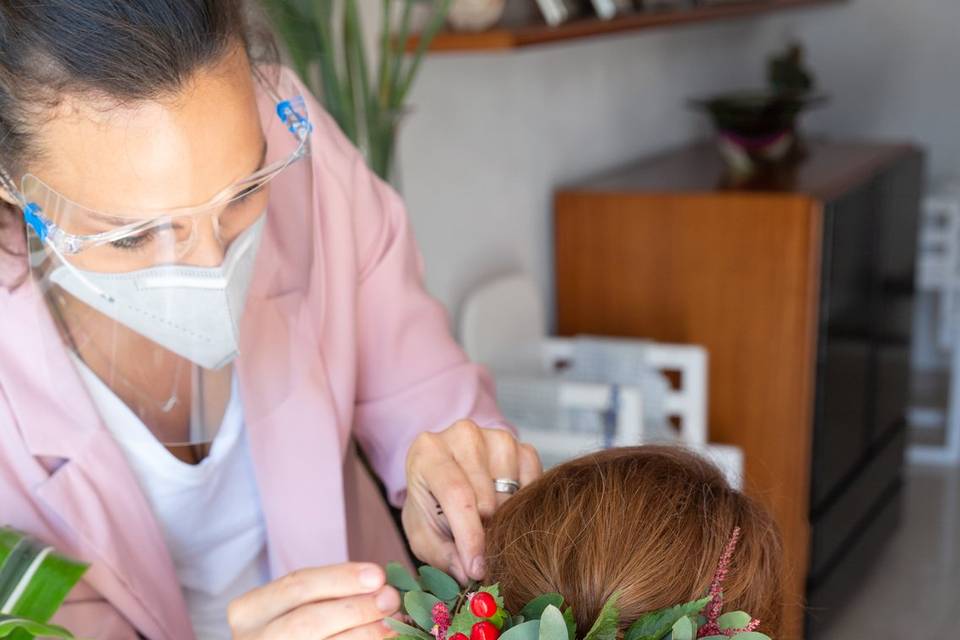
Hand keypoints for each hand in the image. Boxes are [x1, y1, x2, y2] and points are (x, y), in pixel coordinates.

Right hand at [228, 562, 399, 639]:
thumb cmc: (291, 626)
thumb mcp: (294, 605)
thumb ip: (330, 594)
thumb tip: (380, 587)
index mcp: (249, 610)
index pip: (297, 586)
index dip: (341, 578)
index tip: (378, 575)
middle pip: (307, 620)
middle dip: (355, 608)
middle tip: (391, 599)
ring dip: (363, 634)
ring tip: (392, 623)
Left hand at [402, 420, 541, 583]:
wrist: (446, 478)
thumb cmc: (431, 505)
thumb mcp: (423, 534)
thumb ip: (441, 554)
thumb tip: (469, 573)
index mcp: (428, 452)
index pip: (456, 493)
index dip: (469, 535)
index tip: (477, 568)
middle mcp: (462, 435)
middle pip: (487, 496)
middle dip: (486, 533)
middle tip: (482, 551)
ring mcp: (495, 437)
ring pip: (512, 491)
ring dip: (504, 517)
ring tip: (489, 525)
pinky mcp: (521, 446)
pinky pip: (533, 482)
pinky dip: (523, 504)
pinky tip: (506, 508)